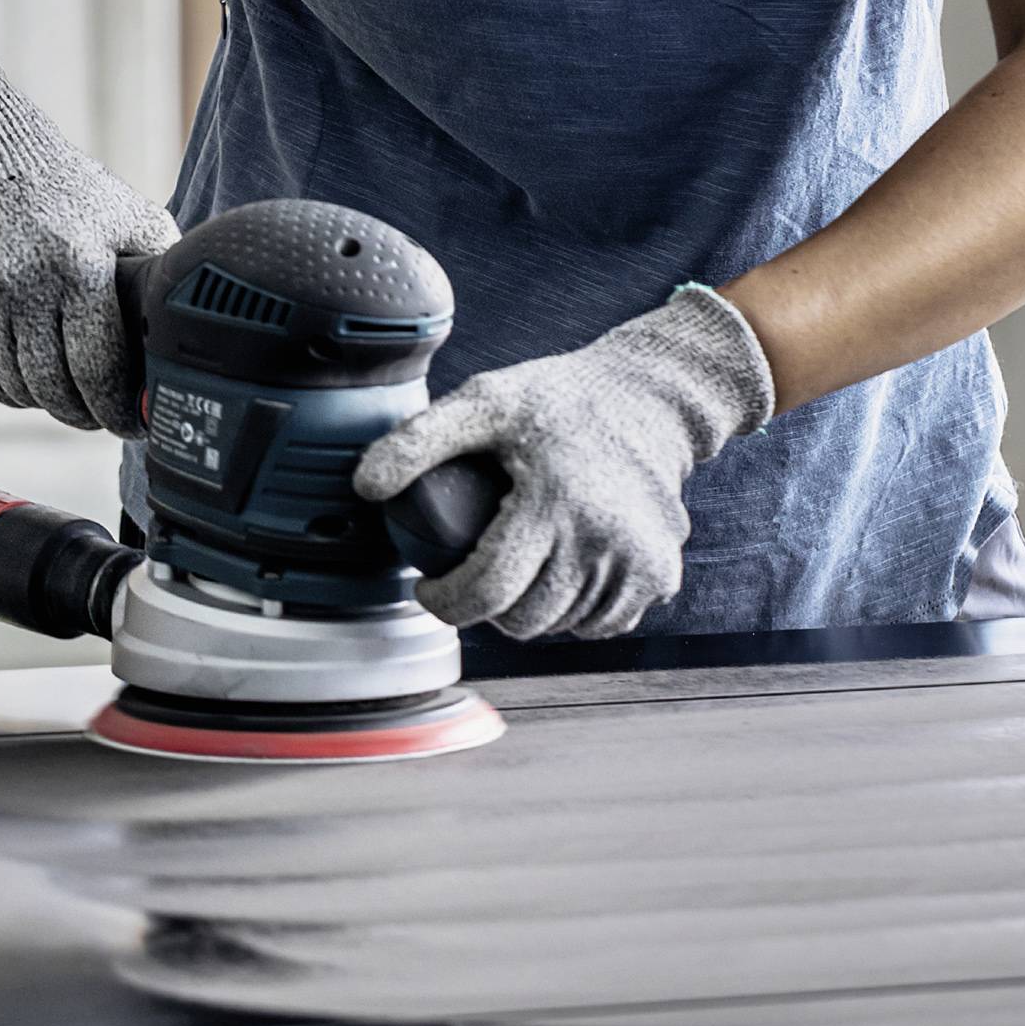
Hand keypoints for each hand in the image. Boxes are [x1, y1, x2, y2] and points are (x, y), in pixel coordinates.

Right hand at [0, 48, 175, 433]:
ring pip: (12, 388)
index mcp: (79, 268)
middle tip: (97, 413)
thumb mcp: (132, 220)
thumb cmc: (71, 197)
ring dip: (41, 399)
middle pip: (52, 389)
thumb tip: (189, 328)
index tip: (132, 422)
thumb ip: (161, 272)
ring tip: (63, 387)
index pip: (98, 369)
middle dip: (82, 413)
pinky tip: (21, 363)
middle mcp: (22, 288)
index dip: (117, 408)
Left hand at [353, 285, 773, 639]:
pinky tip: (565, 570)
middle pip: (523, 619)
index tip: (429, 586)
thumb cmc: (559, 399)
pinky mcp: (660, 576)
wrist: (653, 398)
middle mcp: (601, 540)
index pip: (487, 591)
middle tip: (476, 569)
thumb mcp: (486, 401)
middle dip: (487, 607)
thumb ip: (420, 440)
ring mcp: (637, 563)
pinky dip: (577, 610)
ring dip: (533, 610)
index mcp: (553, 502)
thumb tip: (364, 487)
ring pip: (561, 627)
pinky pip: (603, 623)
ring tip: (521, 564)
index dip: (445, 602)